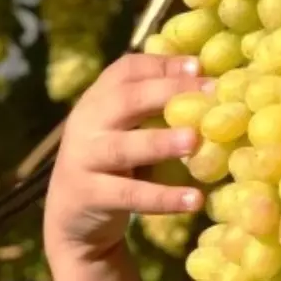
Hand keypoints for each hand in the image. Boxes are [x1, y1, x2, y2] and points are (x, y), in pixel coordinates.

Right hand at [44, 54, 212, 263]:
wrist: (70, 214)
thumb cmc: (113, 161)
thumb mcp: (127, 126)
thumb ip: (156, 103)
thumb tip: (206, 76)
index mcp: (99, 99)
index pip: (127, 70)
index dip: (163, 66)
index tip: (200, 67)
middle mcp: (87, 122)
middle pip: (126, 100)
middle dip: (168, 93)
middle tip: (210, 96)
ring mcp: (84, 158)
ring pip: (123, 148)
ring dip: (160, 143)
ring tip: (193, 141)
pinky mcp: (89, 195)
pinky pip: (130, 195)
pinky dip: (163, 197)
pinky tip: (193, 199)